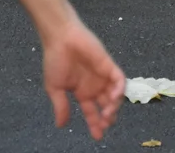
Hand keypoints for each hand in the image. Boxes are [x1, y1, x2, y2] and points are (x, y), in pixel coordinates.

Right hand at [41, 17, 125, 140]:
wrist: (61, 39)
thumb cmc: (56, 60)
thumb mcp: (54, 88)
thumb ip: (60, 106)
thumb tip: (61, 125)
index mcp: (82, 92)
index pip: (91, 112)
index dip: (95, 124)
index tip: (98, 136)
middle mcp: (95, 86)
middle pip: (106, 105)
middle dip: (107, 117)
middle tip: (105, 124)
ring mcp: (103, 76)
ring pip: (115, 95)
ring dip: (114, 106)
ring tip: (108, 114)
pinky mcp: (109, 65)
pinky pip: (119, 79)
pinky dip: (119, 89)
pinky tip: (114, 97)